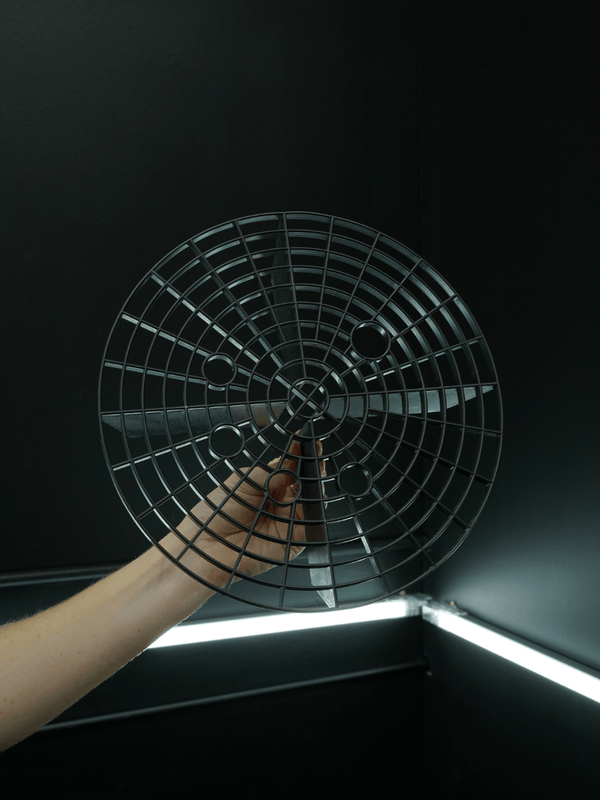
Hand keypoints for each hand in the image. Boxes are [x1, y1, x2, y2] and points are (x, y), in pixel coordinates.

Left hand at [173, 439, 324, 586]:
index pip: (291, 466)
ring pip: (313, 500)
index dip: (300, 454)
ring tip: (314, 471)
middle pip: (305, 481)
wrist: (207, 545)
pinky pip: (313, 524)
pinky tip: (314, 497)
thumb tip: (293, 461)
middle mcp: (279, 502)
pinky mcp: (294, 539)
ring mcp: (288, 520)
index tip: (306, 442)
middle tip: (314, 453)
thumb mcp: (244, 481)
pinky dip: (318, 511)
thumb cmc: (216, 513)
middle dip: (313, 466)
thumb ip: (272, 472)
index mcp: (267, 485)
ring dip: (317, 485)